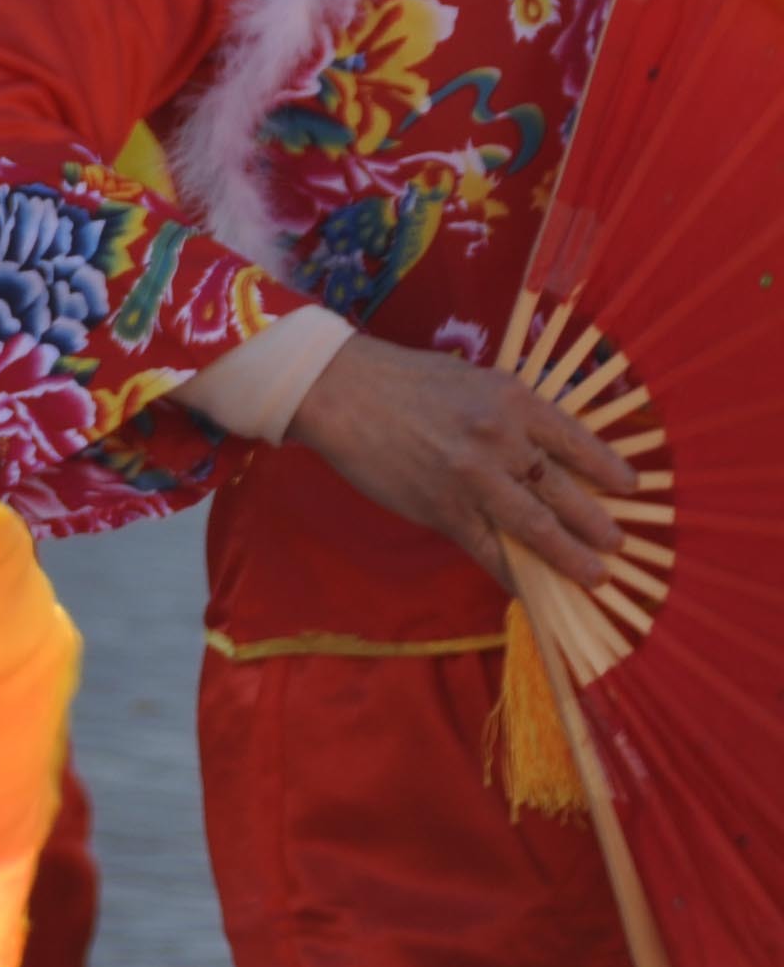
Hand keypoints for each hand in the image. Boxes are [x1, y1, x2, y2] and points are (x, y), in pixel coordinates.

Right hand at [283, 333, 635, 594]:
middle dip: (596, 524)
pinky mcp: (443, 509)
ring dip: (570, 557)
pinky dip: (513, 573)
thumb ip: (507, 412)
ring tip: (594, 575)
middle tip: (617, 544)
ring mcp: (473, 478)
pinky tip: (530, 588)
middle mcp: (502, 439)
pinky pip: (488, 550)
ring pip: (537, 528)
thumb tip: (542, 448)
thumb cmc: (401, 378)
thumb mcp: (469, 380)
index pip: (577, 441)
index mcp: (513, 400)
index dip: (609, 468)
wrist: (336, 389)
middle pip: (565, 492)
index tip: (630, 488)